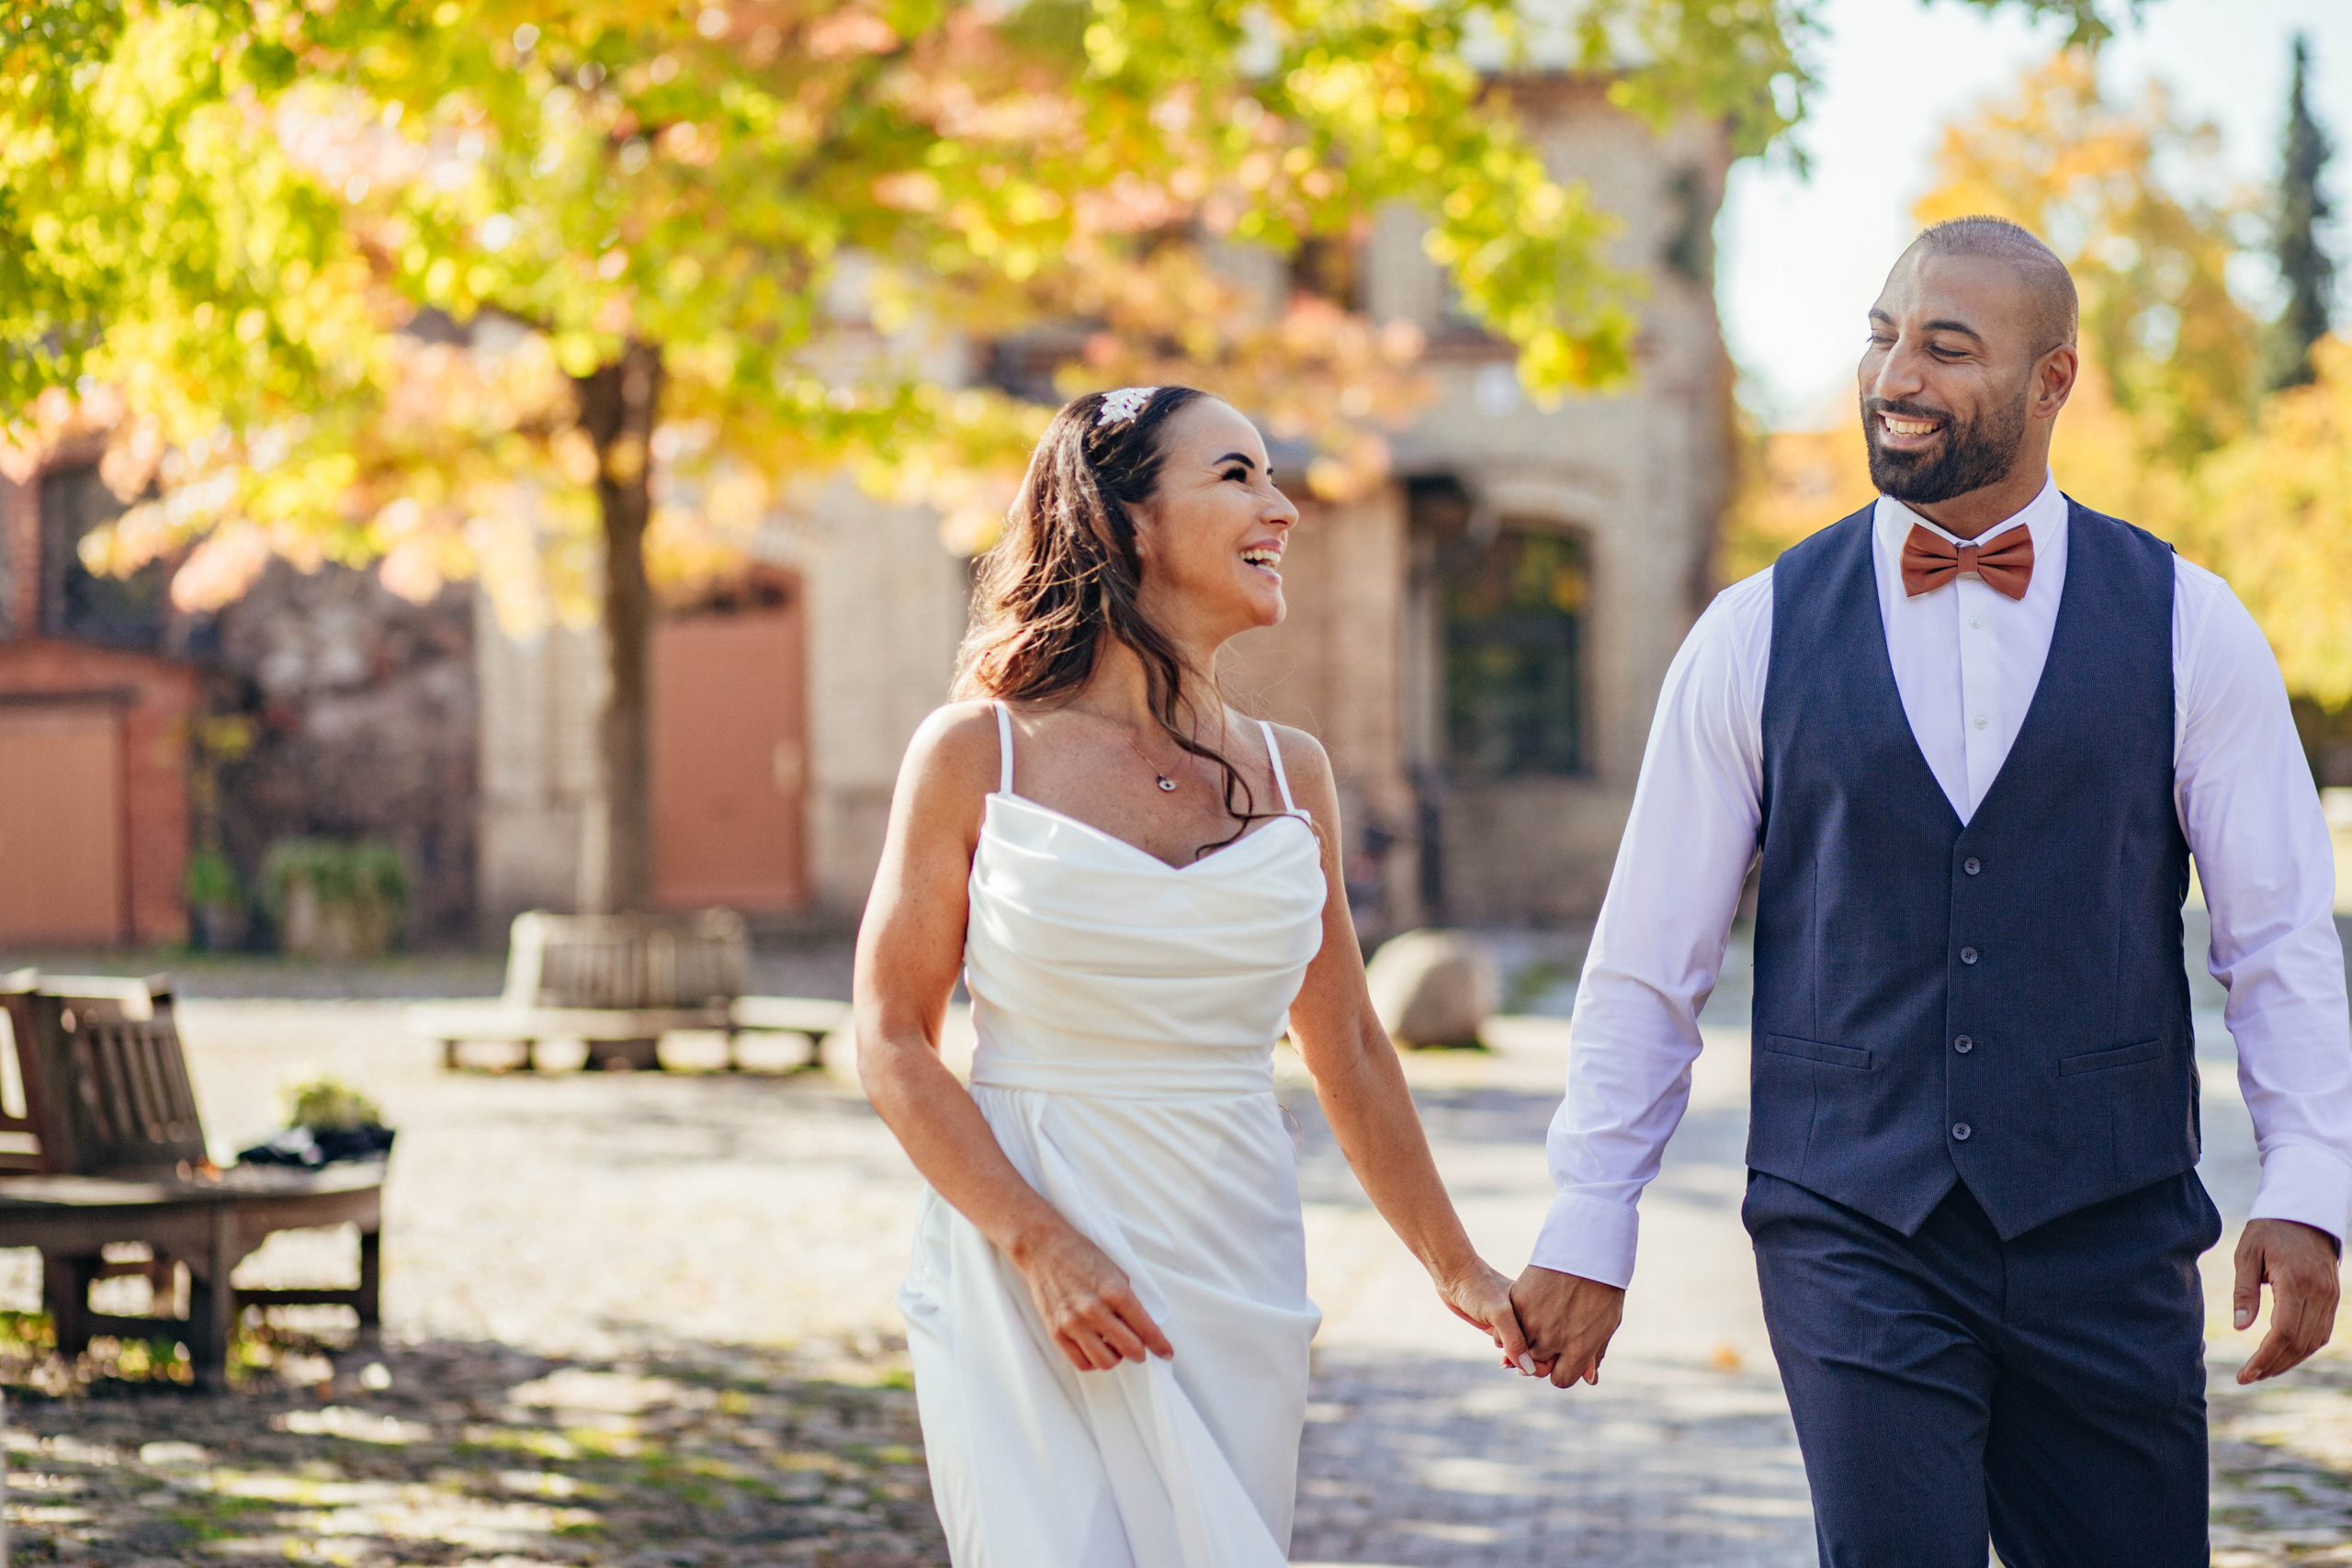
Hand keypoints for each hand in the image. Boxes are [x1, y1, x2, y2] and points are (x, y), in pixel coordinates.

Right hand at [1011, 1223, 1174, 1372]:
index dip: (1160, 1345)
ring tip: (1113, 1345)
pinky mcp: (1056, 1331)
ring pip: (1105, 1362)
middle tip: (1138, 1348)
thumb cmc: (1081, 1255)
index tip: (1166, 1353)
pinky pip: (1081, 1362)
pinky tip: (1095, 1347)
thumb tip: (1142, 1326)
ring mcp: (1073, 1323)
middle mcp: (1095, 1310)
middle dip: (1139, 1352)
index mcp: (1115, 1291)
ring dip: (1115, 1357)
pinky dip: (1093, 1360)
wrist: (1044, 1248)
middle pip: (1129, 1350)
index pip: (1146, 1328)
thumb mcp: (1115, 1271)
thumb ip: (1129, 1300)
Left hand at [1434, 1259, 1537, 1374]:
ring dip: (1517, 1359)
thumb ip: (1513, 1339)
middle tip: (1517, 1369)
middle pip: (1537, 1345)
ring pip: (1521, 1347)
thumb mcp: (1499, 1313)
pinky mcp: (1496, 1325)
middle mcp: (1525, 1314)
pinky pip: (1507, 1345)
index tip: (1532, 1370)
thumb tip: (1528, 1367)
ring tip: (1506, 1363)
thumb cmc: (1478, 1288)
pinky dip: (1508, 1355)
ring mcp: (1510, 1320)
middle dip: (1530, 1360)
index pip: (1547, 1338)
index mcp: (1533, 1307)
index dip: (1545, 1357)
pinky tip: (1503, 1361)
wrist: (1453, 1275)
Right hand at [1511, 1264, 1625, 1387]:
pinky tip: (1527, 1308)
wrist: (1587, 1249)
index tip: (1559, 1361)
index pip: (1560, 1380)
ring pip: (1520, 1344)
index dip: (1559, 1371)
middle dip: (1542, 1353)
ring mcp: (1534, 1321)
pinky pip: (1509, 1323)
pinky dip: (1515, 1320)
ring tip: (1537, 1321)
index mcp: (1579, 1349)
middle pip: (1536, 1363)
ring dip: (1525, 1337)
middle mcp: (1554, 1340)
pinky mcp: (1519, 1301)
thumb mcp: (1607, 1324)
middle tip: (1546, 1336)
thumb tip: (1591, 1380)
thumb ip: (1595, 1354)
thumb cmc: (1603, 1287)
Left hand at [2232, 1218, 2341, 1383]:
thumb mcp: (2246, 1253)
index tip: (2246, 1374)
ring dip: (2290, 1360)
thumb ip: (2245, 1290)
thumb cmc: (2268, 1231)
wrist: (2303, 1212)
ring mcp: (2330, 1296)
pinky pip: (2322, 1331)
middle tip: (2249, 1377)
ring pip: (2314, 1341)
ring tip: (2263, 1370)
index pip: (2284, 1333)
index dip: (2265, 1358)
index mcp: (2295, 1281)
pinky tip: (2284, 1354)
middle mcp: (2318, 1293)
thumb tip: (2242, 1328)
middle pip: (2299, 1343)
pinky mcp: (2333, 1297)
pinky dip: (2304, 1347)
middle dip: (2274, 1365)